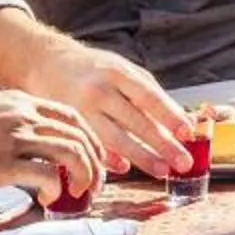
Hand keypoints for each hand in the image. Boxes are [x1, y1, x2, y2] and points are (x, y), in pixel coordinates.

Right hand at [0, 90, 104, 209]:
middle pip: (79, 136)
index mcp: (19, 100)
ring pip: (72, 154)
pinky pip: (48, 176)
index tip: (92, 160)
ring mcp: (14, 137)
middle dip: (94, 163)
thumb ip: (8, 121)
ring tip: (78, 194)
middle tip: (92, 185)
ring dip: (83, 177)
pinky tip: (49, 199)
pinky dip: (57, 190)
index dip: (89, 140)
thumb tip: (27, 143)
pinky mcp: (3, 163)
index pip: (72, 116)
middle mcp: (22, 114)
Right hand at [27, 41, 197, 178]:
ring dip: (141, 157)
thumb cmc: (96, 70)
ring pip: (115, 138)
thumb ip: (151, 94)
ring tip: (162, 171)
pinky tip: (125, 168)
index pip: (148, 96)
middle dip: (162, 144)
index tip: (187, 132)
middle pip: (135, 120)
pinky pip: (93, 146)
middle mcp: (99, 91)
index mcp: (118, 73)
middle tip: (184, 162)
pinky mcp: (69, 126)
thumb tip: (183, 123)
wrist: (47, 63)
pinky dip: (109, 159)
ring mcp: (81, 109)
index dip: (169, 115)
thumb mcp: (123, 70)